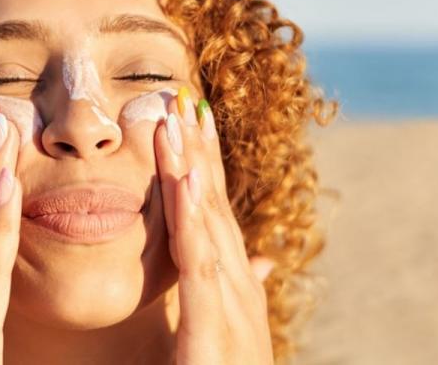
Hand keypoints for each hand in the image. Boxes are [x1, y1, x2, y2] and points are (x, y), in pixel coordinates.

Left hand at [155, 87, 275, 364]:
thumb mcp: (224, 339)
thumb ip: (233, 296)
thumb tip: (258, 262)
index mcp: (235, 295)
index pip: (217, 220)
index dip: (208, 169)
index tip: (194, 124)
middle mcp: (240, 295)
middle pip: (216, 210)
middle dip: (203, 153)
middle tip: (189, 98)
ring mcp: (233, 313)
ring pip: (209, 226)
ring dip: (195, 167)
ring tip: (180, 117)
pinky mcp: (214, 336)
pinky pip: (201, 266)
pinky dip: (193, 217)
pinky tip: (185, 177)